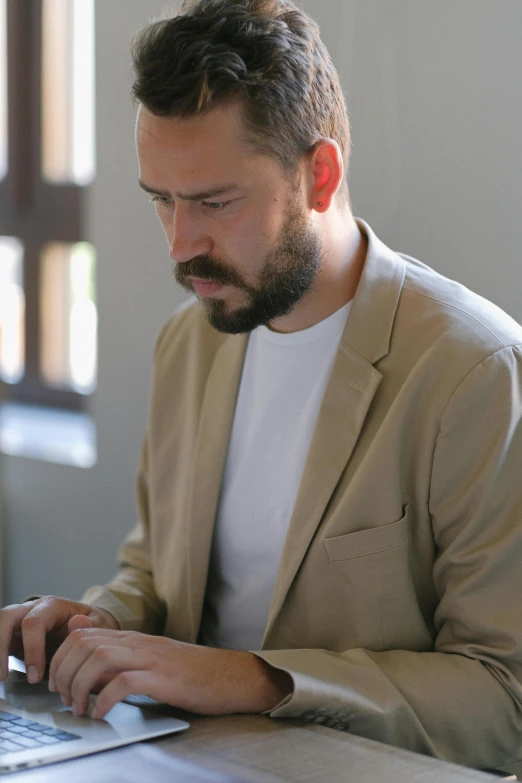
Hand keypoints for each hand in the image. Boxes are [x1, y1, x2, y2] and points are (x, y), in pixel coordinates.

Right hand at [0, 596, 118, 683]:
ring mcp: (19, 620)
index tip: (35, 675)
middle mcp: (31, 609)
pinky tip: (0, 674)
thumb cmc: (92, 625)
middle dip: (1, 646)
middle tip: (3, 677)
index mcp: (52, 606)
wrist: (86, 624)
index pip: (34, 622)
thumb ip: (90, 627)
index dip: (31, 649)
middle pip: (6, 618)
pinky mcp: (12, 634)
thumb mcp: (99, 624)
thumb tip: (77, 624)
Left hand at [48, 629, 292, 719]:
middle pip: (85, 644)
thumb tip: (80, 637)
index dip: (61, 658)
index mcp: (133, 637)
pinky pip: (124, 683)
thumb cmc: (191, 672)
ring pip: (99, 659)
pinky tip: (102, 714)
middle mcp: (139, 642)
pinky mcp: (165, 678)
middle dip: (64, 673)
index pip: (83, 635)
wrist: (232, 676)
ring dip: (80, 686)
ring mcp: (152, 658)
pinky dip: (105, 700)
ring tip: (80, 708)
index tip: (58, 684)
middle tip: (64, 699)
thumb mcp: (150, 657)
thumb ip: (118, 650)